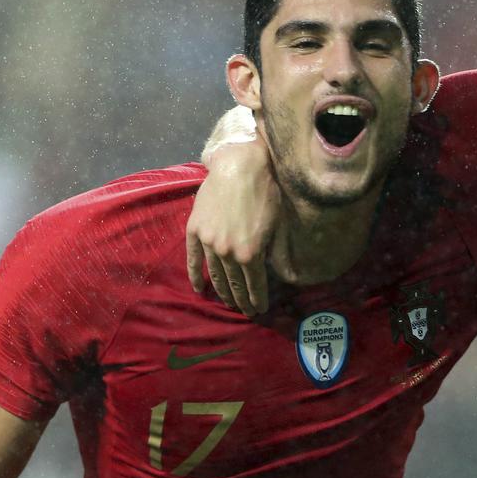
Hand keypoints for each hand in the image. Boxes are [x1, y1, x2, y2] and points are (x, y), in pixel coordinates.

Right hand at [186, 140, 280, 315]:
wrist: (240, 166)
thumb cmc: (266, 192)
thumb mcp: (278, 225)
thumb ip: (278, 252)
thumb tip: (284, 275)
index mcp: (251, 253)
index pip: (255, 284)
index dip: (258, 299)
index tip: (259, 310)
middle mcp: (227, 252)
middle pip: (234, 283)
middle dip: (241, 300)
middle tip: (245, 311)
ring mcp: (208, 242)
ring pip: (215, 274)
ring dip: (222, 291)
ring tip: (228, 302)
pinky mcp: (194, 230)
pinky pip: (192, 259)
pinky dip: (195, 275)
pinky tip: (200, 288)